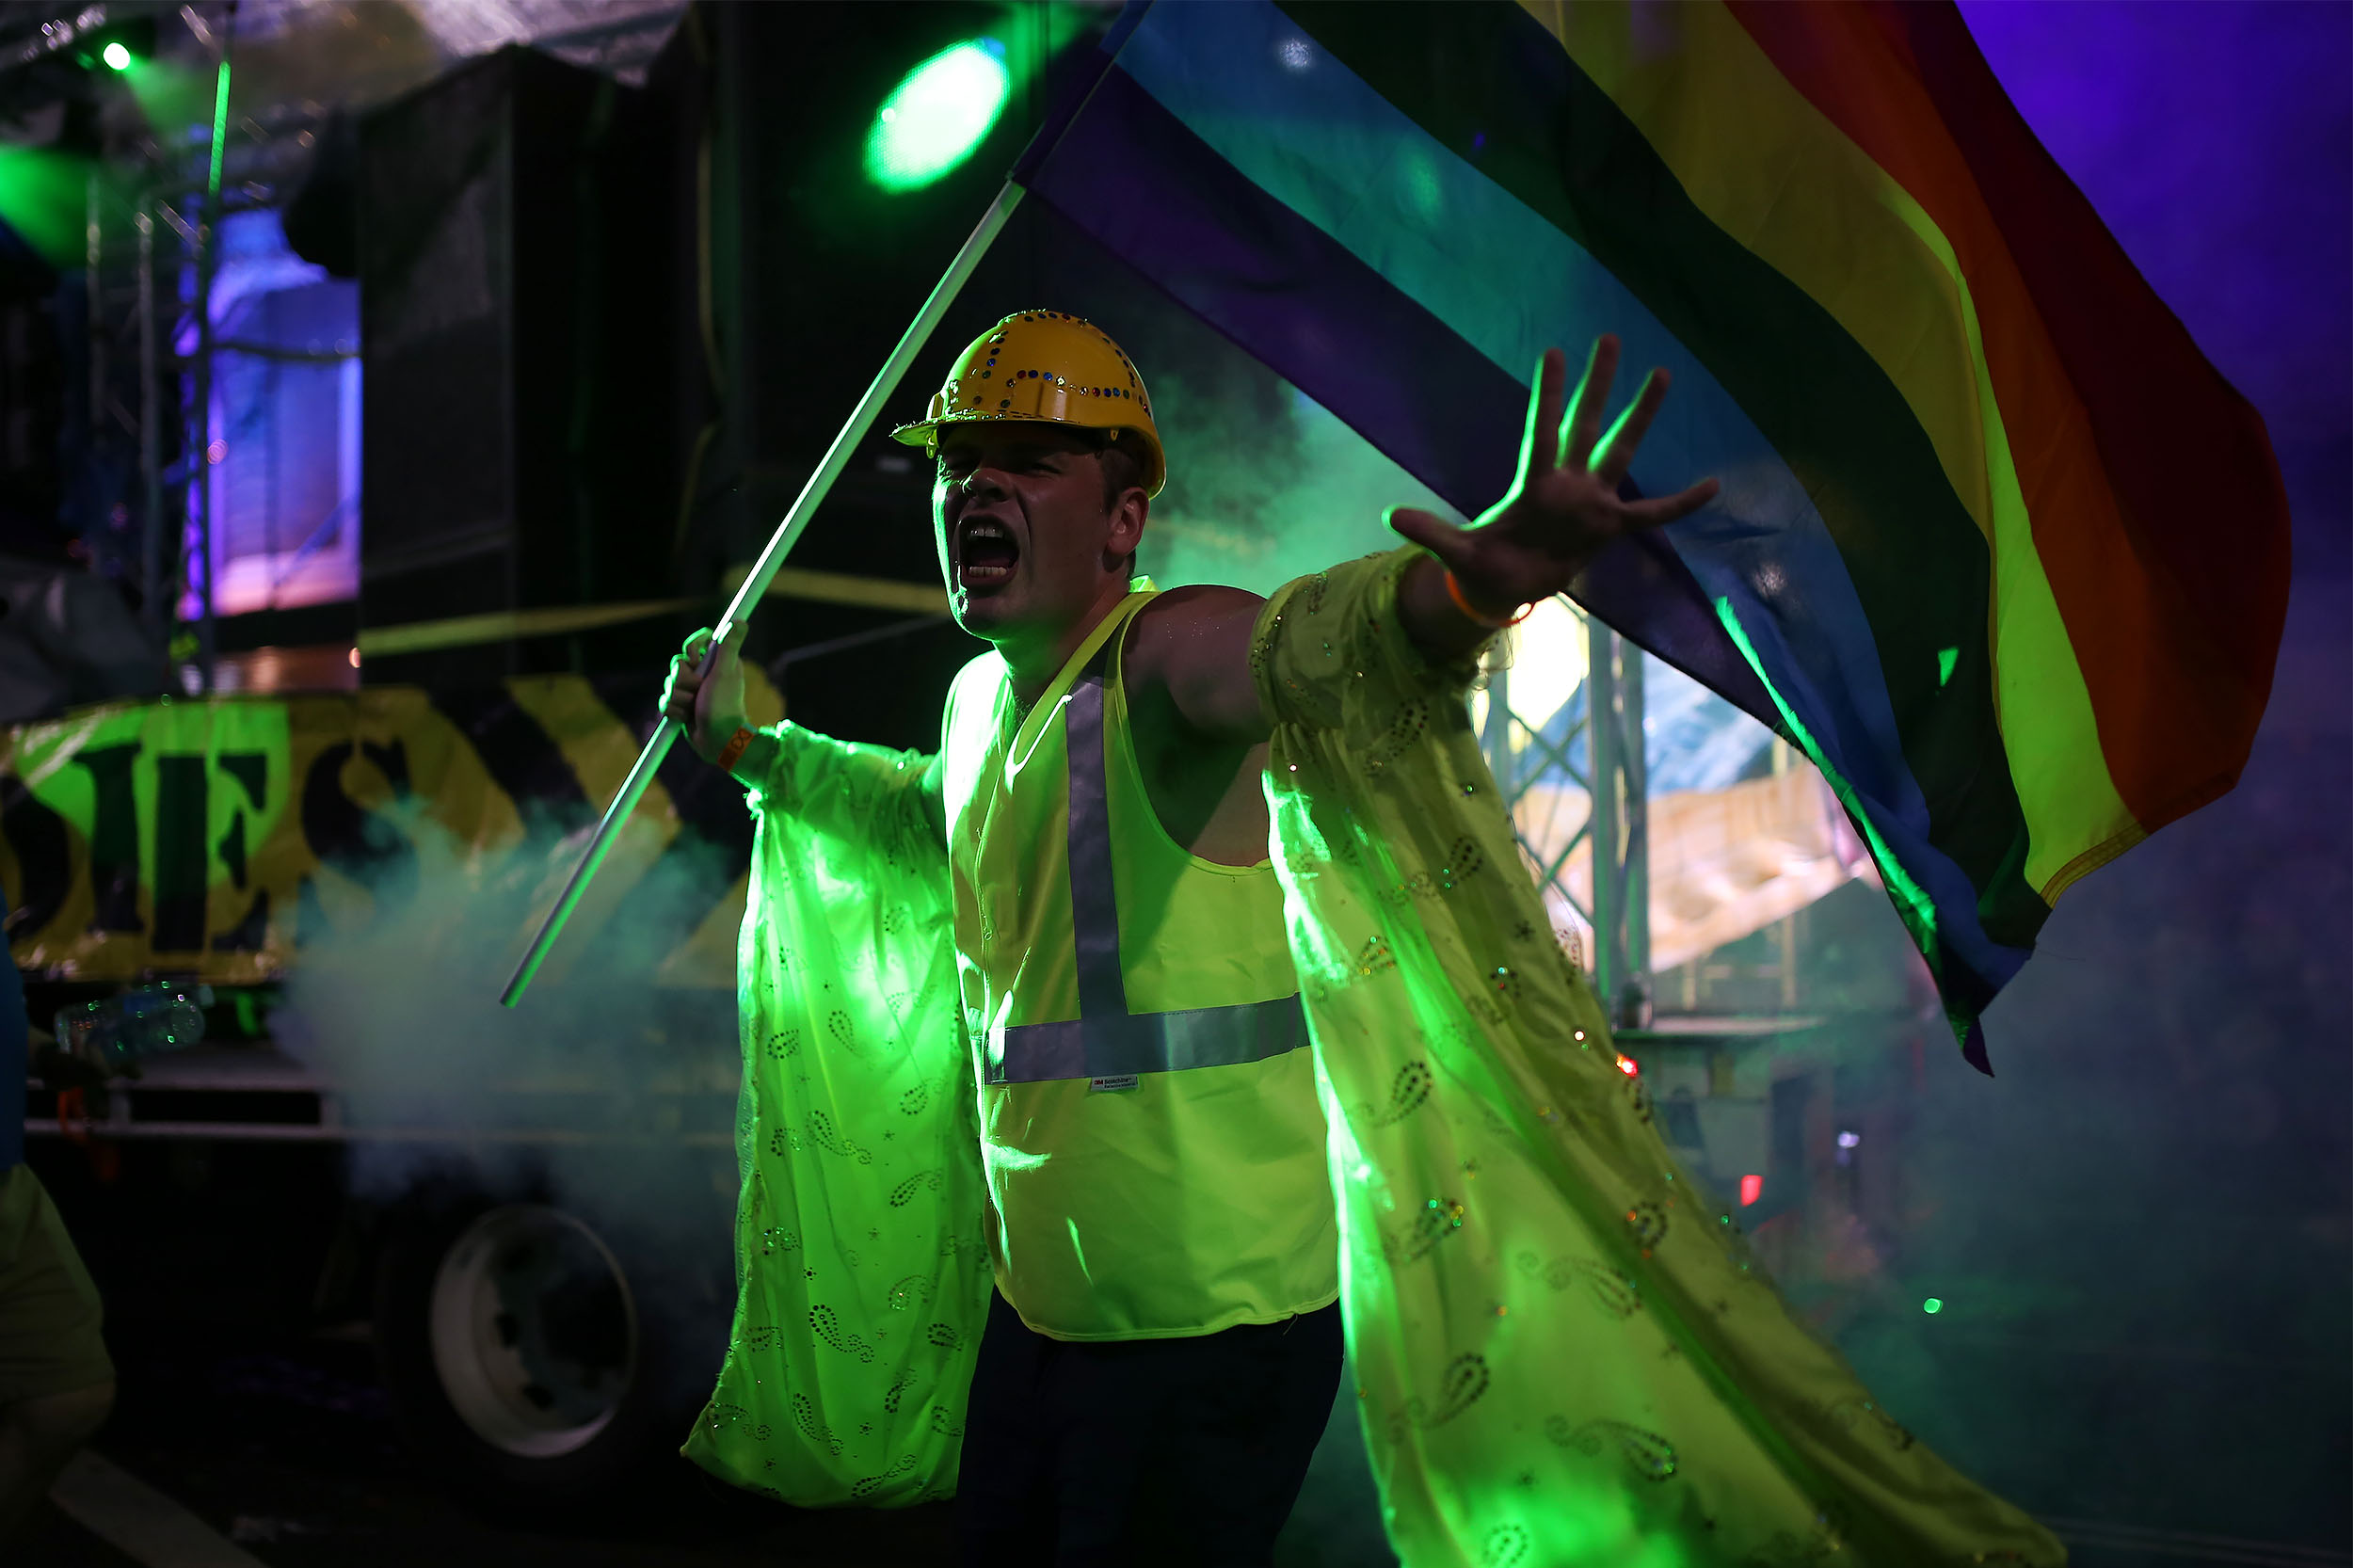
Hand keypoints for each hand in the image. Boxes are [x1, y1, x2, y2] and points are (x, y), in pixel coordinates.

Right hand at [662, 623, 749, 764]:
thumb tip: (741, 621)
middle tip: (699, 692)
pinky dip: (673, 711)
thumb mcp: (726, 672)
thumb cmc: (724, 706)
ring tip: (694, 708)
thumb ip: (729, 646)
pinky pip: (665, 702)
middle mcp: (703, 675)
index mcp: (716, 662)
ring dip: (679, 699)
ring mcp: (691, 691)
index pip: (695, 643)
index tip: (697, 660)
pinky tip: (686, 718)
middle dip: (684, 682)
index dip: (692, 649)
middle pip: (677, 665)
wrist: (718, 740)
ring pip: (669, 685)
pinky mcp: (682, 706)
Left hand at [1388, 336, 1718, 617]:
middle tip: (1610, 337)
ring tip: (1663, 373)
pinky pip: (1653, 514)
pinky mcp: (1609, 528)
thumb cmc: (1482, 563)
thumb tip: (1389, 516)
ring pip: (1622, 451)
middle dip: (1598, 384)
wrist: (1505, 589)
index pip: (1542, 431)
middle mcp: (1567, 483)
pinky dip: (1681, 503)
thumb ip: (1431, 531)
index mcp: (1533, 485)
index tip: (1554, 352)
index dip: (1549, 395)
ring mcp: (1592, 502)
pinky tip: (1713, 485)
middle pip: (1586, 424)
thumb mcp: (1457, 550)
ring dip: (1642, 415)